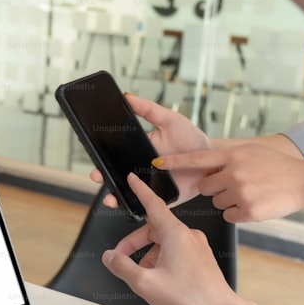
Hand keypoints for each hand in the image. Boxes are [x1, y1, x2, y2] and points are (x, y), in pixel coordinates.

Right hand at [89, 93, 210, 207]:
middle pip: (117, 176)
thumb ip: (148, 109)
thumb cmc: (192, 140)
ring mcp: (151, 186)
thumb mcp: (169, 119)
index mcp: (140, 151)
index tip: (92, 153)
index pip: (116, 155)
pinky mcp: (162, 200)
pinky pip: (147, 206)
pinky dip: (137, 208)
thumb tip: (128, 96)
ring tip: (110, 197)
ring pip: (128, 194)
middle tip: (97, 175)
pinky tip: (130, 206)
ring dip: (116, 197)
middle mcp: (142, 170)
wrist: (211, 161)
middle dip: (103, 178)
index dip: (102, 156)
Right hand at [101, 174, 238, 304]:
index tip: (133, 179)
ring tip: (141, 275)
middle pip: (154, 228)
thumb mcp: (145, 283)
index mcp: (175, 234)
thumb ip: (122, 267)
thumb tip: (111, 257)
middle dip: (135, 242)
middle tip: (121, 257)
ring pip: (164, 242)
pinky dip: (162, 260)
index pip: (153, 204)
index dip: (140, 190)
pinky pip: (176, 251)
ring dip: (148, 254)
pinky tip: (158, 278)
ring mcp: (197, 247)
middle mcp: (188, 235)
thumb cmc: (191, 298)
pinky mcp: (201, 258)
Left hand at [155, 144, 303, 222]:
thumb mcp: (251, 152)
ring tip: (251, 193)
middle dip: (216, 188)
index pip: (196, 158)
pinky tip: (254, 204)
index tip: (156, 164)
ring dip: (229, 201)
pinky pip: (229, 215)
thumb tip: (206, 166)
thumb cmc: (278, 167)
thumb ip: (228, 158)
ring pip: (217, 203)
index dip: (174, 162)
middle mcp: (233, 172)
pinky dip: (238, 213)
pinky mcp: (247, 211)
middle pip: (206, 186)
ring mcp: (240, 192)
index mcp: (233, 155)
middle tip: (238, 185)